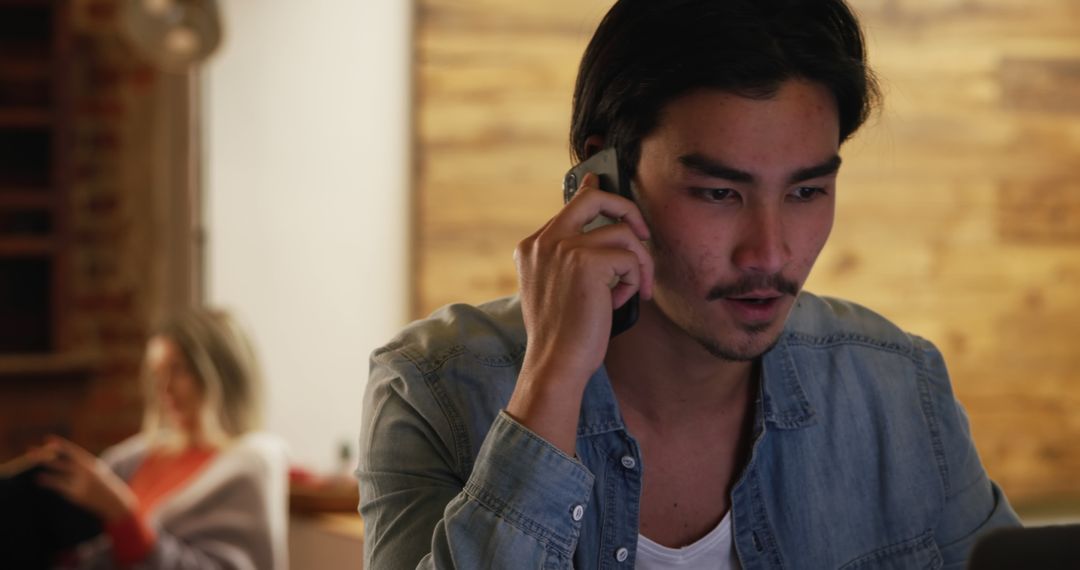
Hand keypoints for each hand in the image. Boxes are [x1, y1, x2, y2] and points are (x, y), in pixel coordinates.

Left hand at [34, 436, 136, 522]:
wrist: (115, 501)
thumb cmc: (103, 484)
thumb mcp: (96, 471)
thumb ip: (80, 465)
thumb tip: (65, 461)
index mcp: (91, 463)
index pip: (72, 451)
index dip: (60, 444)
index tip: (47, 438)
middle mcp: (85, 472)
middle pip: (60, 461)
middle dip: (44, 455)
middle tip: (29, 449)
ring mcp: (80, 483)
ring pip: (58, 471)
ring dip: (45, 465)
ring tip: (30, 459)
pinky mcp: (76, 494)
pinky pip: (59, 485)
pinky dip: (48, 481)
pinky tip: (39, 478)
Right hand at [508, 173, 653, 452]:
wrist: (556, 363)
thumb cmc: (563, 336)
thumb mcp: (560, 290)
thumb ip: (573, 261)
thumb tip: (608, 237)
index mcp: (532, 247)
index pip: (571, 205)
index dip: (594, 192)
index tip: (600, 180)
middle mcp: (544, 241)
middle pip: (595, 197)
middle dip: (628, 209)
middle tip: (643, 233)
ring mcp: (562, 248)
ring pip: (623, 233)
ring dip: (639, 263)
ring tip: (634, 291)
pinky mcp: (586, 262)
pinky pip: (629, 257)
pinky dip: (635, 280)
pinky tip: (621, 302)